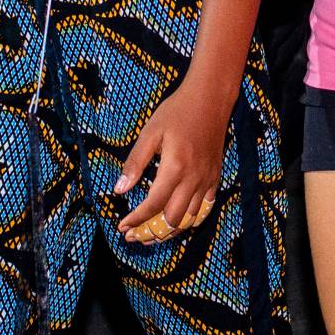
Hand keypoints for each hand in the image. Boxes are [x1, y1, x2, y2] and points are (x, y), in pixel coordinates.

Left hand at [114, 81, 227, 243]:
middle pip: (173, 220)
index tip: (122, 226)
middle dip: (151, 232)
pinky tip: (178, 221)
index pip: (153, 205)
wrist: (211, 98)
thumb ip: (135, 163)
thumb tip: (119, 189)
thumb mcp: (150, 133)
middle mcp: (193, 179)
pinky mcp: (215, 176)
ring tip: (153, 235)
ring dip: (170, 231)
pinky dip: (191, 219)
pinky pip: (205, 207)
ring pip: (190, 219)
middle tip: (134, 236)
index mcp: (175, 168)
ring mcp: (207, 179)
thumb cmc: (177, 111)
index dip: (136, 220)